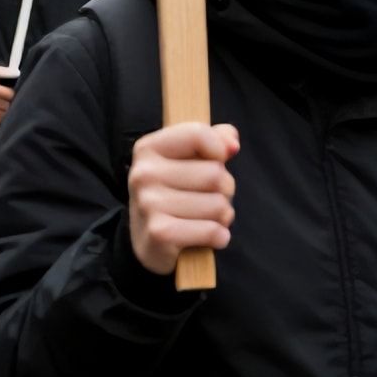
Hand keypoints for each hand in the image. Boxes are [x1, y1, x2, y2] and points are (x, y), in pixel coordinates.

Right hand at [128, 122, 239, 275]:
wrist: (149, 242)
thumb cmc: (175, 193)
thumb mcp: (188, 160)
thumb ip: (214, 139)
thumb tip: (232, 144)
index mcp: (148, 148)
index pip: (198, 134)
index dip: (219, 149)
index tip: (219, 159)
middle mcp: (144, 174)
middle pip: (215, 173)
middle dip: (225, 190)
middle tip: (208, 198)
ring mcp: (149, 204)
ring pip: (218, 205)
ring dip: (223, 216)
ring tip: (205, 218)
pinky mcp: (160, 234)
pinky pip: (212, 230)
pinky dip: (219, 236)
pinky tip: (209, 236)